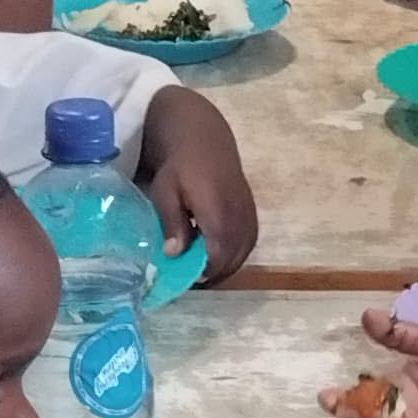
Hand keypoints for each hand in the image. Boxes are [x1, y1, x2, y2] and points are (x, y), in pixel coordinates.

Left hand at [142, 106, 256, 271]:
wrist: (204, 139)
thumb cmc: (180, 167)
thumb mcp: (165, 193)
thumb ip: (172, 223)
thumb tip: (174, 254)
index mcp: (218, 215)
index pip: (218, 258)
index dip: (205, 272)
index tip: (188, 277)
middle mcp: (239, 218)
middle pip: (233, 259)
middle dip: (215, 272)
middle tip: (194, 275)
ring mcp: (249, 214)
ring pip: (244, 252)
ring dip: (226, 263)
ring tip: (206, 265)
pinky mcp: (252, 211)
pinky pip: (249, 241)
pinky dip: (236, 251)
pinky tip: (220, 250)